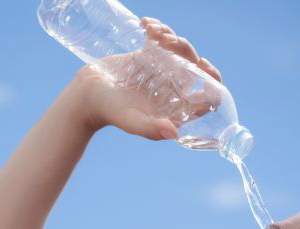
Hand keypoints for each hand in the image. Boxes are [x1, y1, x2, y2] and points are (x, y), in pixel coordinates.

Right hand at [67, 16, 224, 140]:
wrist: (87, 96)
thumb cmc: (111, 113)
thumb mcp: (132, 122)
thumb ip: (152, 129)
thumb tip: (175, 132)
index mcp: (176, 107)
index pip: (207, 96)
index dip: (212, 81)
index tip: (202, 65)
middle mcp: (173, 90)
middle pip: (195, 68)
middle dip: (189, 52)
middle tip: (172, 44)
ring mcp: (162, 71)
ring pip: (181, 51)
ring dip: (173, 37)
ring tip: (156, 33)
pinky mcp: (149, 56)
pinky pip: (161, 39)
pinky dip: (157, 28)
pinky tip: (145, 25)